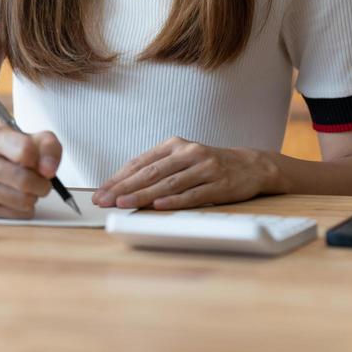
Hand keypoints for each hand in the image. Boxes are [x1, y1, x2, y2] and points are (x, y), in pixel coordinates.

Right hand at [0, 123, 62, 218]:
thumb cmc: (9, 148)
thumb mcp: (32, 137)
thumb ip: (49, 147)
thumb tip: (48, 170)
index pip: (25, 151)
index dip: (42, 161)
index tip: (43, 165)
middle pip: (24, 180)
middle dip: (42, 184)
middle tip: (42, 181)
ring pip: (22, 200)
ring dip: (33, 197)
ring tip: (28, 188)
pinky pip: (16, 214)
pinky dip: (24, 209)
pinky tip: (18, 196)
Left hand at [93, 137, 277, 210]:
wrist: (250, 165)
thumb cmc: (207, 164)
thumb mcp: (182, 158)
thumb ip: (157, 168)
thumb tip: (124, 185)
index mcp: (174, 145)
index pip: (140, 162)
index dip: (118, 177)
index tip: (101, 192)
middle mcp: (188, 153)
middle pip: (150, 172)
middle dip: (124, 187)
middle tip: (104, 200)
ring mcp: (205, 168)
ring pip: (168, 183)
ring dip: (143, 195)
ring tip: (124, 203)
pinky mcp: (219, 184)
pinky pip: (193, 193)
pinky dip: (175, 200)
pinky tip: (159, 206)